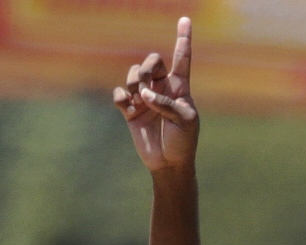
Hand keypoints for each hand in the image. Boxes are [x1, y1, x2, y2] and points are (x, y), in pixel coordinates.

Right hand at [112, 16, 198, 172]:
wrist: (169, 164)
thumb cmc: (183, 142)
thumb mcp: (185, 121)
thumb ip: (167, 103)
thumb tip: (144, 93)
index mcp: (180, 88)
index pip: (182, 59)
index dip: (183, 39)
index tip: (185, 19)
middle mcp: (162, 89)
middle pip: (152, 61)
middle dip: (147, 67)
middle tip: (145, 83)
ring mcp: (145, 99)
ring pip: (134, 74)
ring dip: (134, 83)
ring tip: (139, 100)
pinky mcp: (131, 111)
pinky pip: (120, 94)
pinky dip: (121, 98)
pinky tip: (129, 108)